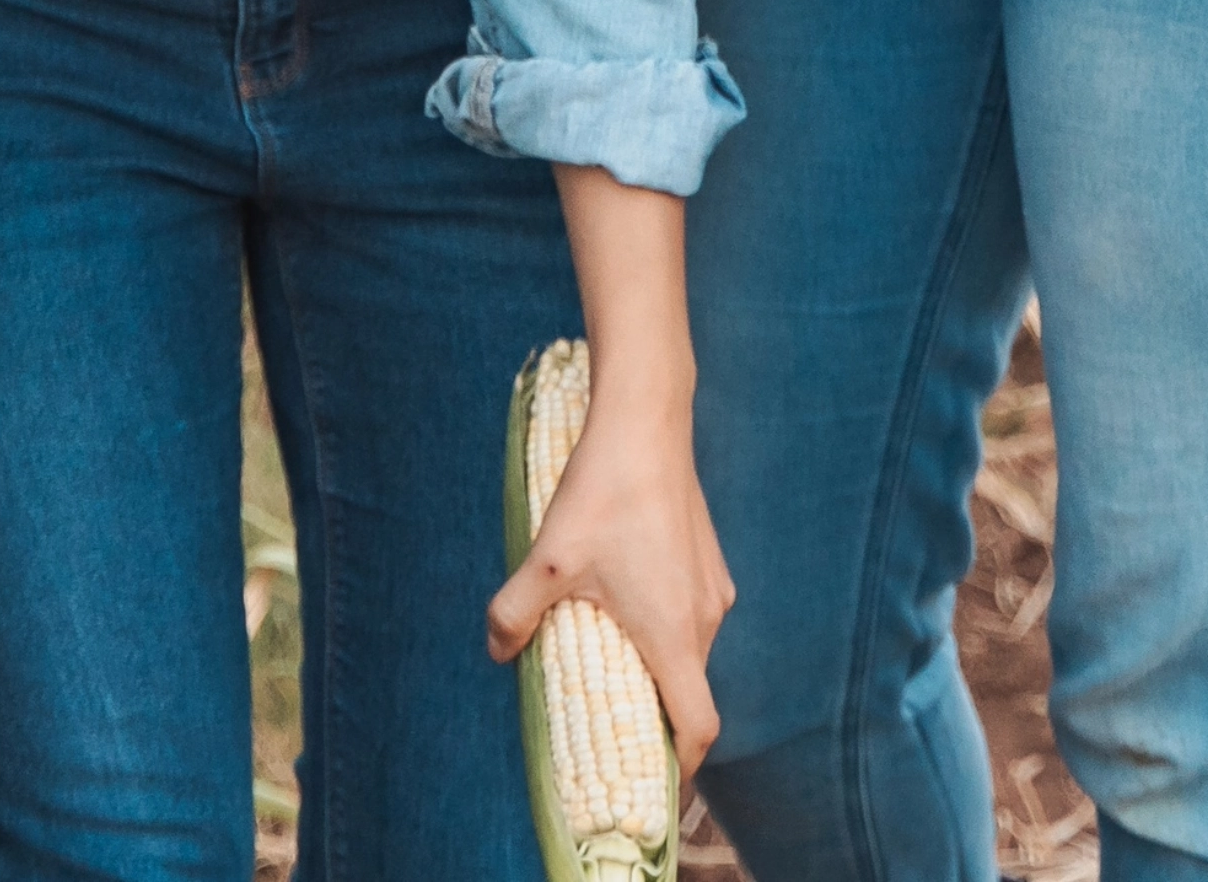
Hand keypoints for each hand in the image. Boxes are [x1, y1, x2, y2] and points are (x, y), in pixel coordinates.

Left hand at [484, 381, 730, 780]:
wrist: (646, 424)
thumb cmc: (603, 494)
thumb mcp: (547, 559)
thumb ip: (516, 613)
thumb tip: (496, 652)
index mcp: (674, 634)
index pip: (698, 727)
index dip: (678, 766)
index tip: (651, 783)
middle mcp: (705, 619)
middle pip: (690, 692)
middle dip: (654, 718)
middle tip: (609, 729)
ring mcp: (712, 589)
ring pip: (691, 652)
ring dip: (658, 670)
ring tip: (608, 664)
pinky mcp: (708, 562)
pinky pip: (691, 616)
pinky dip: (664, 632)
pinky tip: (622, 606)